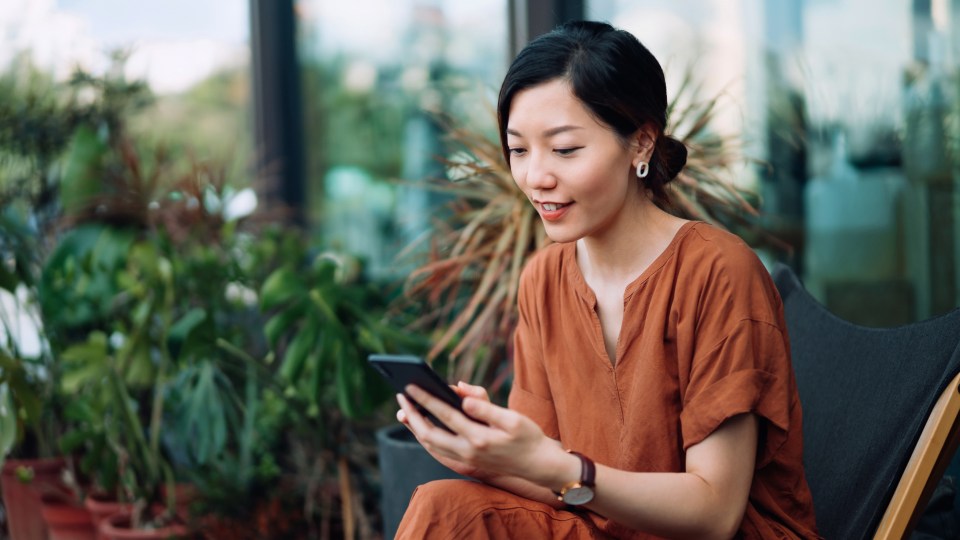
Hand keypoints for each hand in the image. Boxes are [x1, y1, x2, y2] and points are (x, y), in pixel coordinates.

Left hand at [396, 382, 563, 485]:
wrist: (538, 465)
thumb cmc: (528, 437)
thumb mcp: (512, 418)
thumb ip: (486, 408)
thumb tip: (462, 395)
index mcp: (479, 438)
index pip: (445, 415)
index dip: (425, 400)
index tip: (410, 386)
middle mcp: (468, 452)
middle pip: (429, 434)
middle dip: (412, 414)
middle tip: (401, 395)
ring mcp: (465, 460)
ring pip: (430, 445)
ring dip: (415, 427)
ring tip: (404, 409)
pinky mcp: (466, 463)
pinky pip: (438, 451)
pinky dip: (426, 438)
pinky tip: (420, 427)